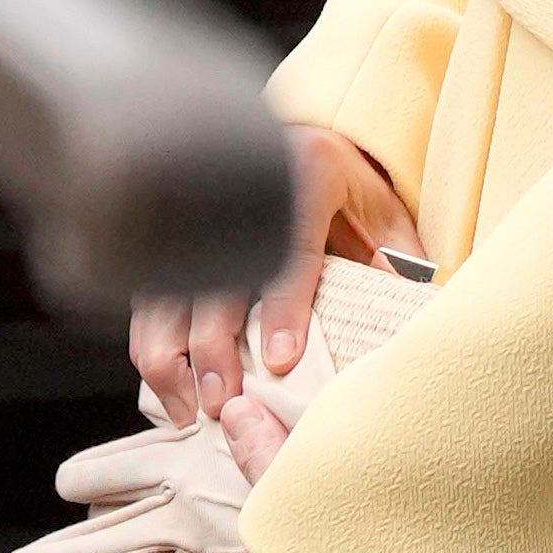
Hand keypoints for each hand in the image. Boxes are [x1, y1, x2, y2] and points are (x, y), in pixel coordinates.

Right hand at [134, 124, 411, 432]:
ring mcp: (198, 213)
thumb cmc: (350, 190)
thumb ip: (395, 261)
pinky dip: (154, 348)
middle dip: (211, 348)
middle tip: (224, 403)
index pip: (285, 248)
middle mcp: (240, 187)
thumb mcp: (384, 214)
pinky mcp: (173, 239)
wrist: (306, 144)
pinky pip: (150, 302)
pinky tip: (173, 387)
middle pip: (211, 276)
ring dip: (171, 359)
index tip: (278, 362)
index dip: (282, 309)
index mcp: (305, 174)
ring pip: (164, 294)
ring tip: (191, 409)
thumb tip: (402, 319)